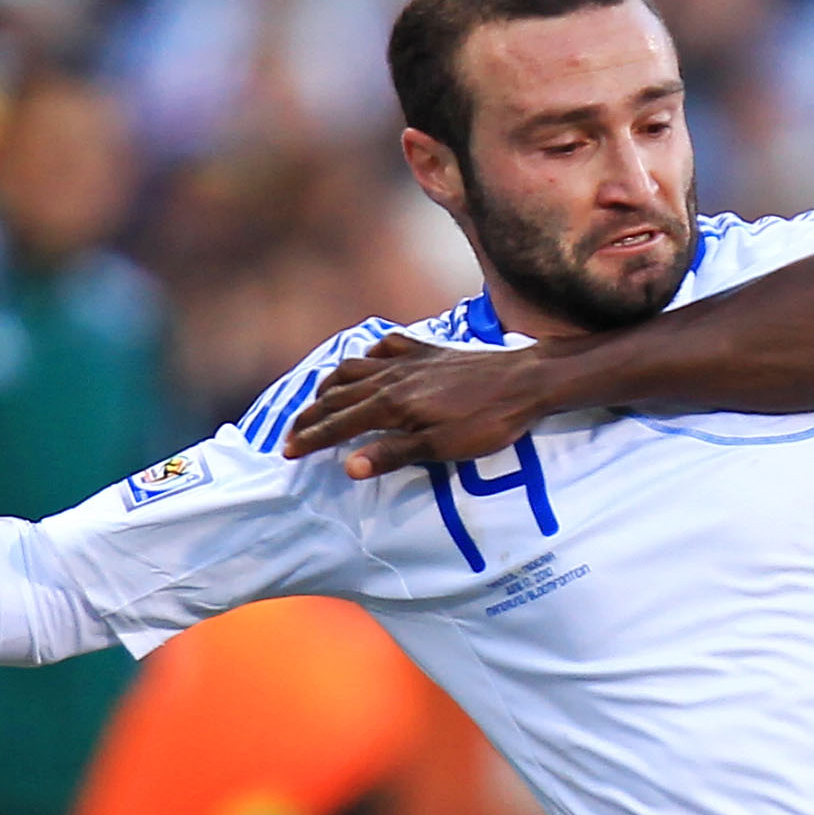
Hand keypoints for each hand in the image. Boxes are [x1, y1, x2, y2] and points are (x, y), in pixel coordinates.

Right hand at [282, 333, 557, 478]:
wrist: (526, 381)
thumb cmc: (488, 422)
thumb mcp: (441, 448)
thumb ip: (393, 455)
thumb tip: (347, 466)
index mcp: (391, 404)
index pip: (339, 424)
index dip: (311, 439)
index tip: (287, 452)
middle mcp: (391, 376)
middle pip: (337, 395)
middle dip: (310, 415)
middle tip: (291, 433)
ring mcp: (409, 359)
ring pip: (353, 367)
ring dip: (329, 385)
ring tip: (317, 401)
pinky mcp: (427, 350)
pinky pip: (383, 348)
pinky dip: (365, 358)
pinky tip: (364, 365)